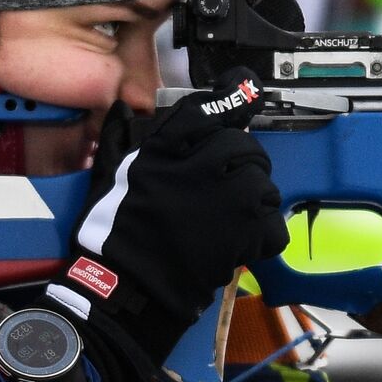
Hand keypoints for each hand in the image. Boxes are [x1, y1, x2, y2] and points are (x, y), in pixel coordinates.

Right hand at [41, 67, 289, 381]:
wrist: (124, 290)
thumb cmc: (112, 236)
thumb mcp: (108, 178)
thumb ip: (119, 139)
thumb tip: (123, 109)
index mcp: (162, 152)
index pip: (204, 111)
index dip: (228, 99)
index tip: (243, 91)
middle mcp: (197, 168)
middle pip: (243, 146)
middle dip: (243, 161)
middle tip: (230, 182)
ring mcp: (225, 201)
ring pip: (263, 184)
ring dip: (255, 199)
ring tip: (235, 217)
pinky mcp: (243, 235)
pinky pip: (273, 224)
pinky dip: (263, 236)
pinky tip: (243, 242)